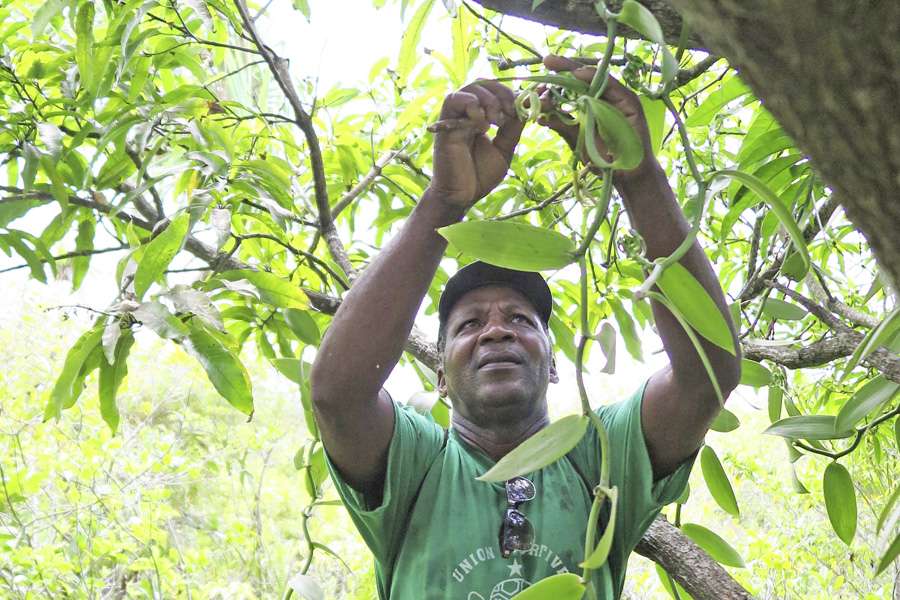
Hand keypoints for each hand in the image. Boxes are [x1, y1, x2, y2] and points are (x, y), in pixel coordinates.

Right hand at [428, 81, 524, 208]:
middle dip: (503, 93)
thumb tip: (525, 107)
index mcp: (483, 116)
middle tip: (511, 112)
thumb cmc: (480, 175)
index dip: (513, 94)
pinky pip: (454, 99)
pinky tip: (481, 125)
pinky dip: (471, 105)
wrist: (461, 196)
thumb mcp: (505, 149)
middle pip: (485, 83)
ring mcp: (456, 116)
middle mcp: (468, 112)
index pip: (497, 91)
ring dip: (489, 100)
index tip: (526, 108)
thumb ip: (513, 128)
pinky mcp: (444, 123)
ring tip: (496, 121)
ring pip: (472, 87)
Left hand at [538, 55, 657, 181]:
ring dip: (575, 71)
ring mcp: (618, 99)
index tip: (537, 79)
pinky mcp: (630, 103)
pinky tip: (580, 75)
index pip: (572, 88)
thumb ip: (561, 125)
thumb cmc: (603, 158)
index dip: (556, 81)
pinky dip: (596, 79)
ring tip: (557, 65)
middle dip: (564, 68)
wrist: (626, 175)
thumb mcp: (576, 139)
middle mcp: (604, 98)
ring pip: (596, 78)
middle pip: (583, 78)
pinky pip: (612, 86)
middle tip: (547, 59)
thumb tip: (539, 115)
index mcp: (590, 104)